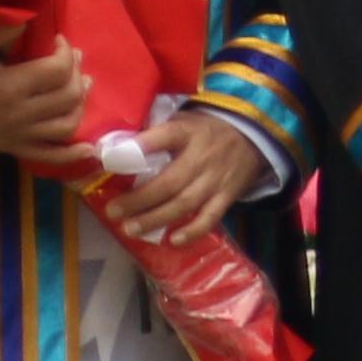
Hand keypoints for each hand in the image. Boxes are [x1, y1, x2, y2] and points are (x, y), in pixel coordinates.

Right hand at [0, 19, 92, 167]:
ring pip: (66, 125)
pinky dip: (70, 154)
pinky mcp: (13, 147)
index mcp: (8, 87)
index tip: (58, 40)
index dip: (65, 52)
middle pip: (67, 96)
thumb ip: (2, 31)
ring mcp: (17, 135)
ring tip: (81, 85)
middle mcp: (18, 115)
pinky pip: (48, 156)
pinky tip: (89, 148)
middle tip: (71, 58)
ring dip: (80, 104)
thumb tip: (34, 18)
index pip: (57, 70)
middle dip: (76, 73)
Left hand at [97, 107, 266, 247]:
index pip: (164, 136)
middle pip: (169, 182)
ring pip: (185, 203)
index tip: (109, 159)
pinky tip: (172, 240)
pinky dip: (193, 231)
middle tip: (113, 211)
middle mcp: (202, 158)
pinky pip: (210, 217)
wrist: (252, 137)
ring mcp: (216, 179)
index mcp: (188, 133)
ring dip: (156, 219)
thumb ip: (153, 132)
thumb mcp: (182, 120)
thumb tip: (111, 147)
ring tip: (130, 229)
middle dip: (139, 200)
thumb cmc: (205, 131)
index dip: (139, 147)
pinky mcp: (227, 196)